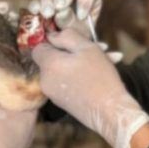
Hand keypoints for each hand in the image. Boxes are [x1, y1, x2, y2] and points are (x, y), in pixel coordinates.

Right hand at [28, 0, 102, 36]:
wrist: (65, 50)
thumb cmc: (78, 38)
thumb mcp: (82, 34)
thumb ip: (74, 24)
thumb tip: (60, 13)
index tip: (82, 15)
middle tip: (59, 6)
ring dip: (48, 2)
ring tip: (47, 13)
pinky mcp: (41, 7)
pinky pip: (36, 3)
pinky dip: (35, 6)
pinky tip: (35, 12)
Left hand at [31, 29, 148, 147]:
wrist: (109, 112)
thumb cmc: (99, 77)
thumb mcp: (86, 48)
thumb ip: (67, 37)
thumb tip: (52, 35)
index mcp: (48, 64)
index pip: (39, 47)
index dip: (54, 41)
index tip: (71, 40)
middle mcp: (45, 80)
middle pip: (54, 59)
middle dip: (74, 52)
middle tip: (98, 48)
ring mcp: (52, 93)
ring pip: (63, 70)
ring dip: (80, 63)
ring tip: (107, 59)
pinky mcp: (62, 102)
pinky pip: (67, 82)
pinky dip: (79, 76)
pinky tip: (100, 73)